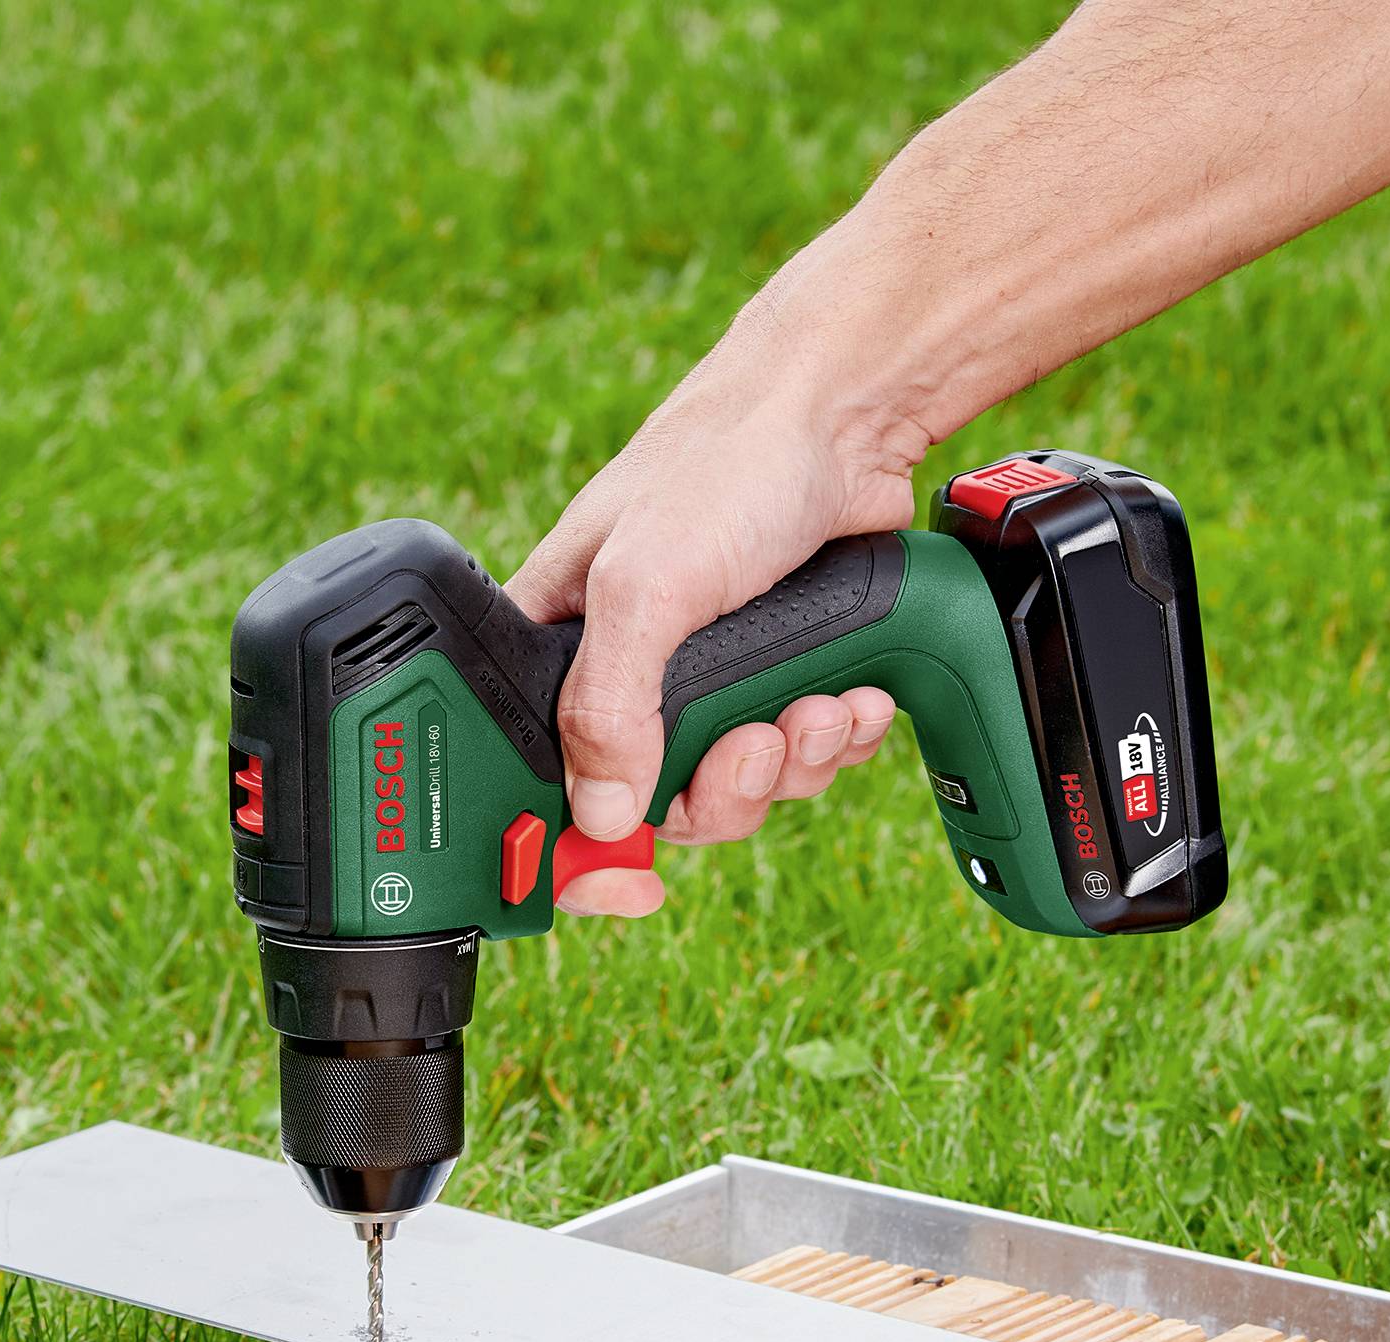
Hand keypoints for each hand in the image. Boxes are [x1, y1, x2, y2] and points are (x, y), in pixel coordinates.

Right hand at [505, 309, 926, 916]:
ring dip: (790, 764)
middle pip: (653, 805)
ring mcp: (709, 677)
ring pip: (737, 786)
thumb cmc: (723, 463)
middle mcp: (625, 670)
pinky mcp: (782, 672)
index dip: (571, 845)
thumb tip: (599, 812)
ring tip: (818, 706)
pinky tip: (854, 694)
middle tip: (755, 747)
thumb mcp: (644, 584)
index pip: (535, 778)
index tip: (624, 882)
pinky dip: (835, 737)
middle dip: (720, 792)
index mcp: (556, 647)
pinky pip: (800, 754)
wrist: (848, 410)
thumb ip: (608, 703)